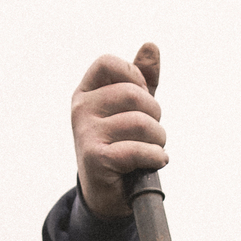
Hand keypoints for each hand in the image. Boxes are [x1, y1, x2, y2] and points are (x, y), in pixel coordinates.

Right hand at [71, 41, 167, 219]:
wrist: (106, 194)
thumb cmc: (120, 145)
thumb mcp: (130, 110)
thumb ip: (142, 79)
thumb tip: (151, 46)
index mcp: (86, 93)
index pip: (109, 63)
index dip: (134, 76)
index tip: (142, 98)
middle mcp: (80, 110)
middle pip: (132, 93)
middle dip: (155, 113)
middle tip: (154, 131)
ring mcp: (85, 133)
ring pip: (140, 123)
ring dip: (159, 138)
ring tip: (156, 148)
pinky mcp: (96, 159)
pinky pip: (138, 150)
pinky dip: (156, 157)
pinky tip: (156, 162)